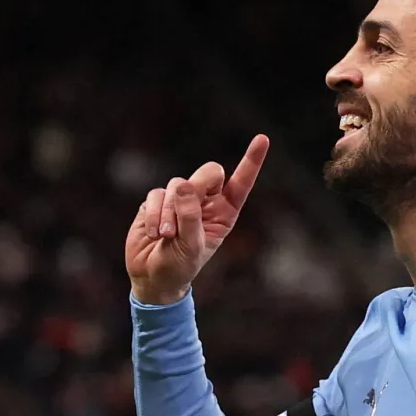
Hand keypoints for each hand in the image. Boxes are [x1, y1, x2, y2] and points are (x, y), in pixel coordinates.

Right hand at [126, 134, 269, 304]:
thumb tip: (183, 185)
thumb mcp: (192, 247)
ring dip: (170, 212)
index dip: (251, 160)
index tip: (262, 139)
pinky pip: (155, 195)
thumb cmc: (180, 266)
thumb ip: (191, 217)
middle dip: (196, 189)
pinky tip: (153, 233)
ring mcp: (180, 199)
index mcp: (225, 212)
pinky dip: (153, 214)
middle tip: (183, 215)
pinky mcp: (156, 202)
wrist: (152, 277)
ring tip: (166, 236)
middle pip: (208, 172)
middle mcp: (205, 202)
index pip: (241, 182)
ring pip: (178, 184)